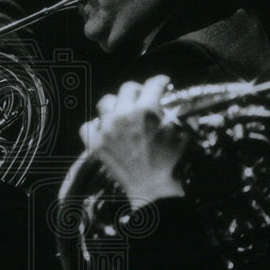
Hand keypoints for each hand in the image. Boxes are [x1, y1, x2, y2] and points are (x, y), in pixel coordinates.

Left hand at [79, 75, 185, 209]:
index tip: (162, 84)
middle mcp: (123, 115)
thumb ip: (175, 113)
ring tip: (121, 112)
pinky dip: (95, 125)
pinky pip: (87, 126)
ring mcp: (107, 129)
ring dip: (115, 105)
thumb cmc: (171, 162)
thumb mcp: (181, 133)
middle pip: (126, 88)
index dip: (160, 81)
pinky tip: (104, 128)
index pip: (152, 83)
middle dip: (137, 90)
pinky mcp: (96, 144)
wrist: (153, 188)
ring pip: (104, 103)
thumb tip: (172, 103)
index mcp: (146, 109)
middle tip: (142, 97)